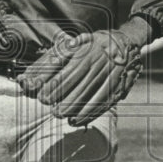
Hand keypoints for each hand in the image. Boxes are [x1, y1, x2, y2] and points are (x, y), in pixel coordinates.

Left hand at [18, 30, 142, 126]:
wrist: (126, 41)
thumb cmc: (93, 45)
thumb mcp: (75, 43)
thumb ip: (55, 58)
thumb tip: (35, 71)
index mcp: (86, 50)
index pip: (69, 70)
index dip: (56, 85)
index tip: (43, 97)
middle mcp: (100, 61)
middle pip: (83, 83)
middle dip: (67, 99)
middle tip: (54, 112)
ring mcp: (112, 73)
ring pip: (95, 93)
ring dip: (79, 107)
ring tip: (64, 117)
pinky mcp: (120, 84)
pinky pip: (106, 100)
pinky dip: (93, 111)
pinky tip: (79, 119)